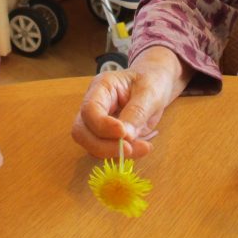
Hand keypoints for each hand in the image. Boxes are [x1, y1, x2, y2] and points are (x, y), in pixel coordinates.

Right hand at [71, 47, 191, 158]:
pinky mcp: (106, 136)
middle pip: (81, 131)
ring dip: (114, 153)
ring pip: (91, 145)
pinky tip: (140, 147)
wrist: (156, 84)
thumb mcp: (149, 92)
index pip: (89, 109)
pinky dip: (121, 155)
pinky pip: (105, 151)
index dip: (102, 125)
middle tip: (130, 149)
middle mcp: (94, 105)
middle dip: (103, 146)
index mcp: (101, 87)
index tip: (123, 134)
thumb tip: (125, 137)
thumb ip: (137, 112)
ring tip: (143, 147)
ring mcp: (97, 121)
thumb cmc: (152, 81)